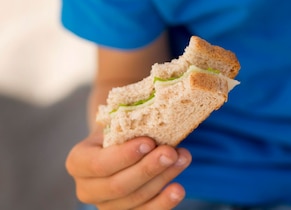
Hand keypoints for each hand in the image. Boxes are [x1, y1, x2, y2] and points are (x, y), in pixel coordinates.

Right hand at [66, 130, 191, 208]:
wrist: (117, 145)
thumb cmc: (118, 129)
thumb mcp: (115, 122)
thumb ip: (127, 125)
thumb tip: (157, 118)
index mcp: (78, 162)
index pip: (100, 164)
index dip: (125, 156)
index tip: (149, 142)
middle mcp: (86, 189)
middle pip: (119, 186)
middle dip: (148, 168)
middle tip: (171, 152)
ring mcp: (105, 206)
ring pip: (134, 200)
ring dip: (162, 180)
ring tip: (182, 159)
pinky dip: (163, 202)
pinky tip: (178, 189)